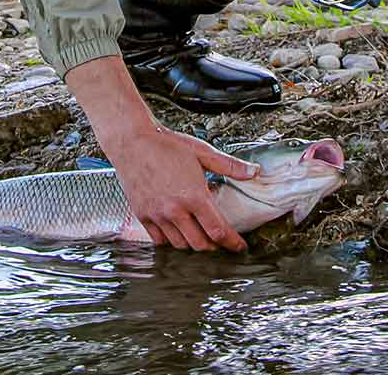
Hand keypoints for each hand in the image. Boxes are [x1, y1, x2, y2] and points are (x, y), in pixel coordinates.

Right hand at [64, 56, 258, 251]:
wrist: (132, 142)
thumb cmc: (166, 145)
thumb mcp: (201, 152)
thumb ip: (229, 165)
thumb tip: (255, 172)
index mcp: (193, 195)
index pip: (218, 231)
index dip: (232, 243)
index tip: (239, 246)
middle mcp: (175, 209)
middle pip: (200, 244)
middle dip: (214, 246)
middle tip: (220, 241)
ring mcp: (157, 214)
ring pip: (180, 245)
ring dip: (193, 244)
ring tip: (200, 235)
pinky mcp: (142, 215)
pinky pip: (160, 240)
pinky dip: (171, 241)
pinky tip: (178, 231)